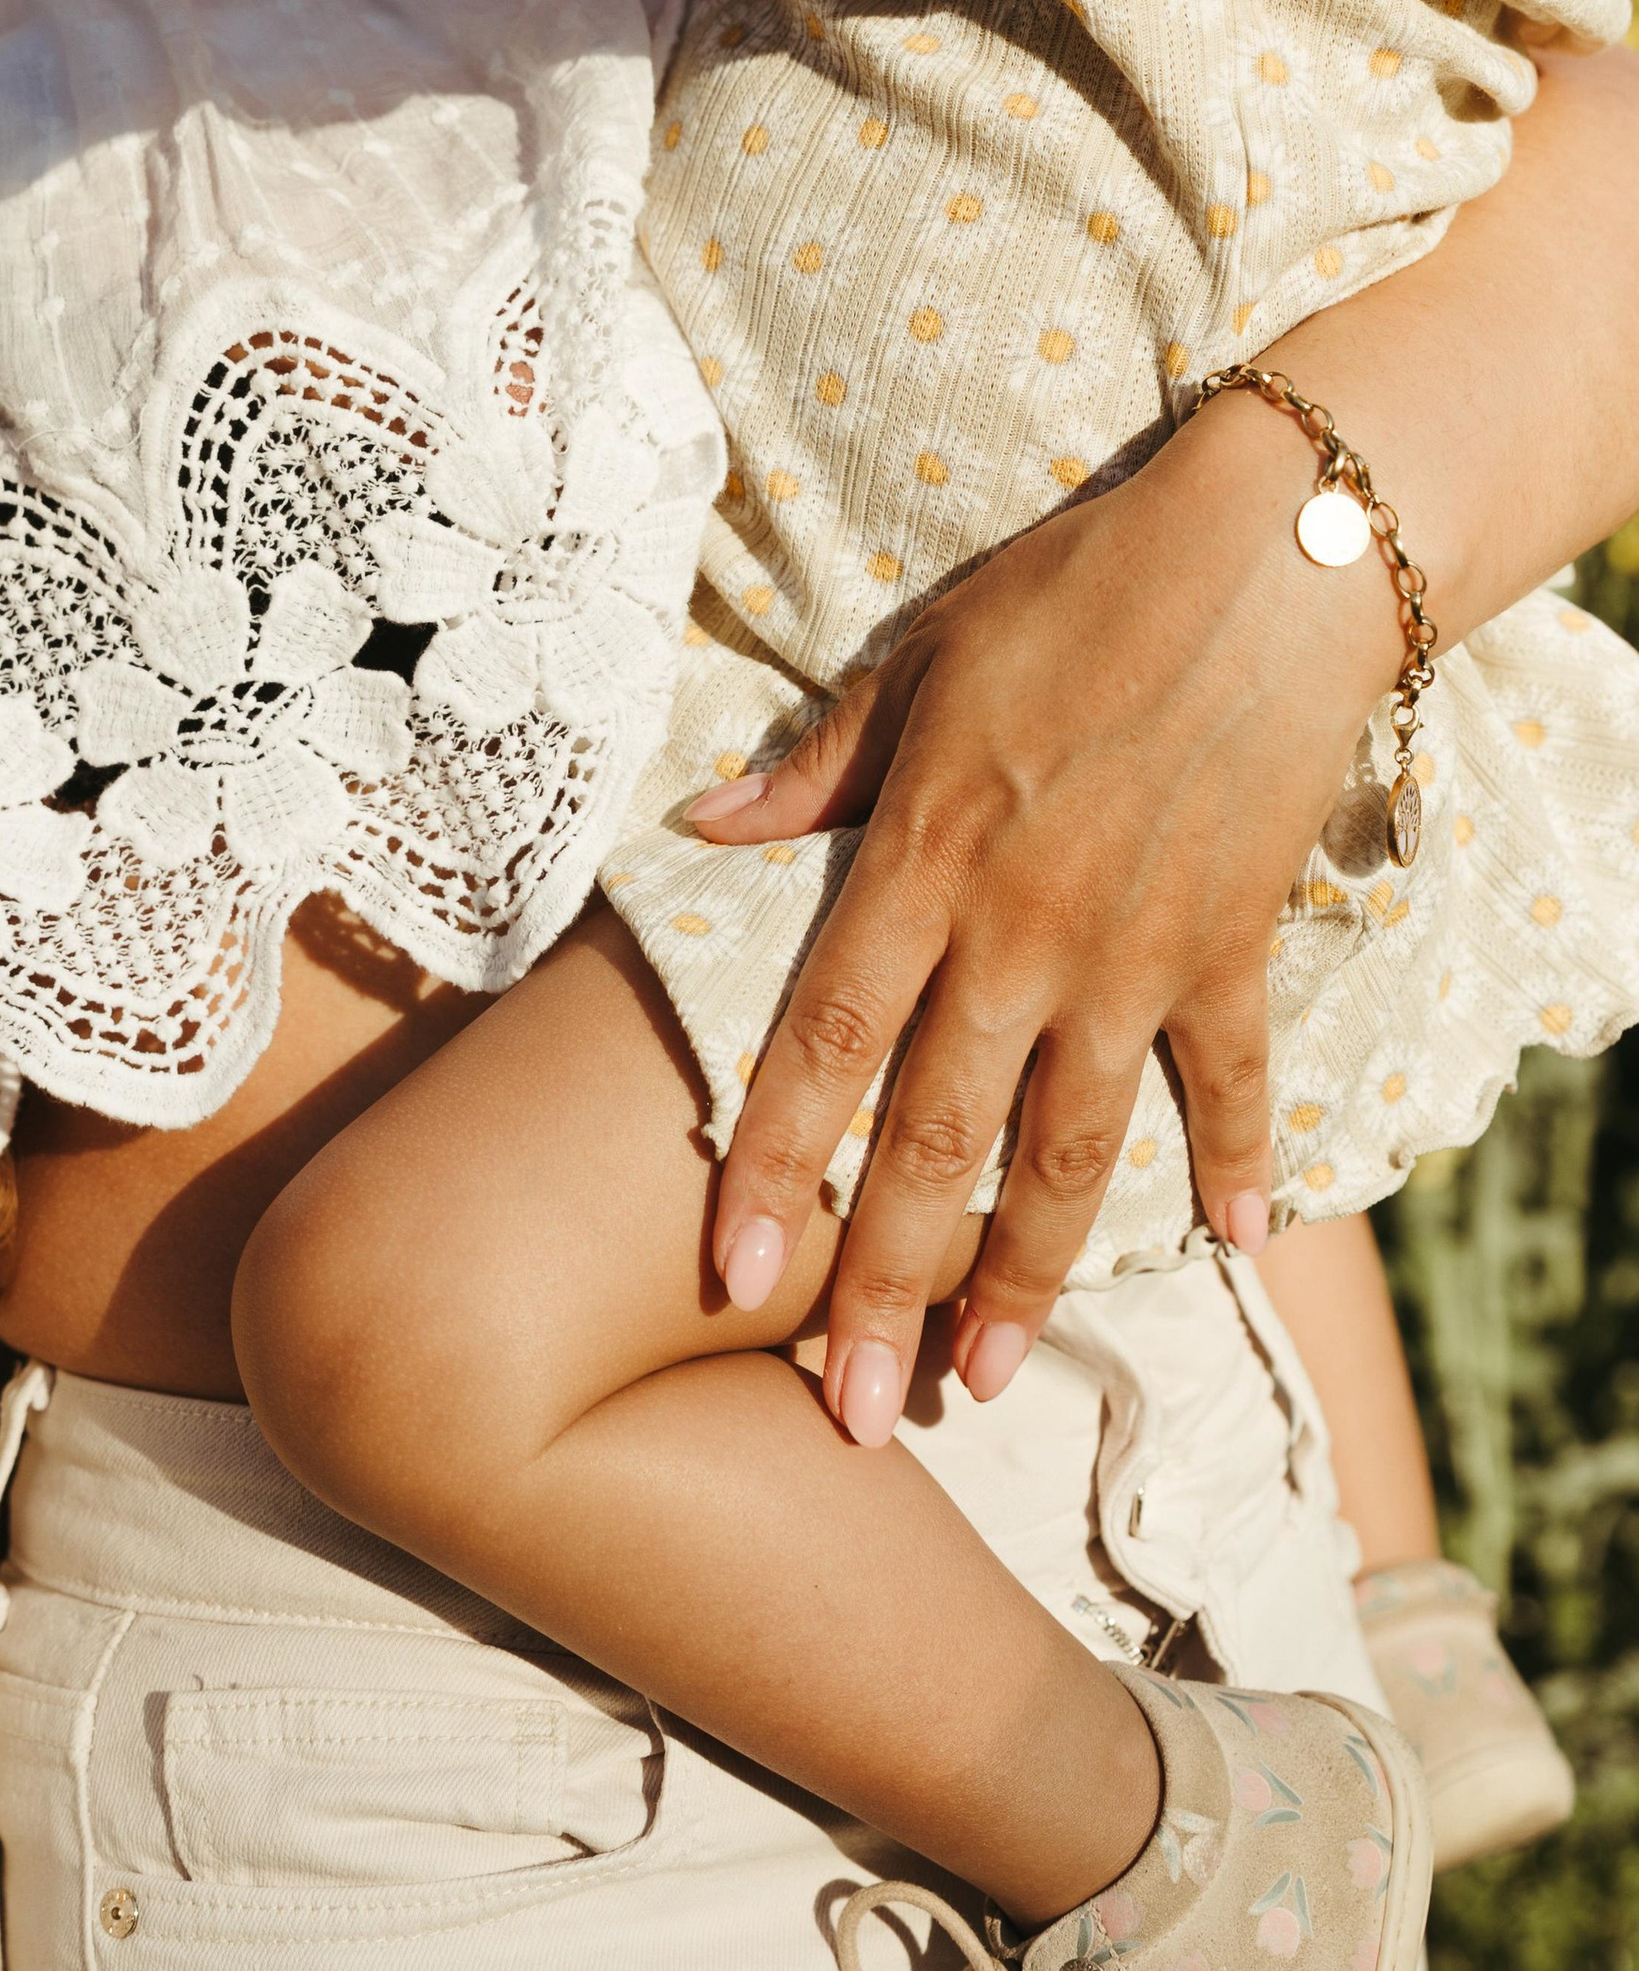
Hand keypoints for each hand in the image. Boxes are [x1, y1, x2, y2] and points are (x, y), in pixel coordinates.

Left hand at [693, 387, 1405, 1441]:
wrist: (1267, 558)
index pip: (822, 1042)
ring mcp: (1135, 955)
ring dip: (1025, 1279)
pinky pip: (1233, 1081)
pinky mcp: (1234, 947)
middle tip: (851, 1411)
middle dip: (887, 1289)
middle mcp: (1021, 935)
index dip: (773, 1166)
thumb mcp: (916, 659)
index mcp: (925, 862)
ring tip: (983, 1382)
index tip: (731, 1278)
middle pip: (937, 1143)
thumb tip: (703, 830)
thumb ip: (815, 769)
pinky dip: (1240, 1166)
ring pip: (1069, 1154)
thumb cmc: (1070, 592)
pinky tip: (1236, 1251)